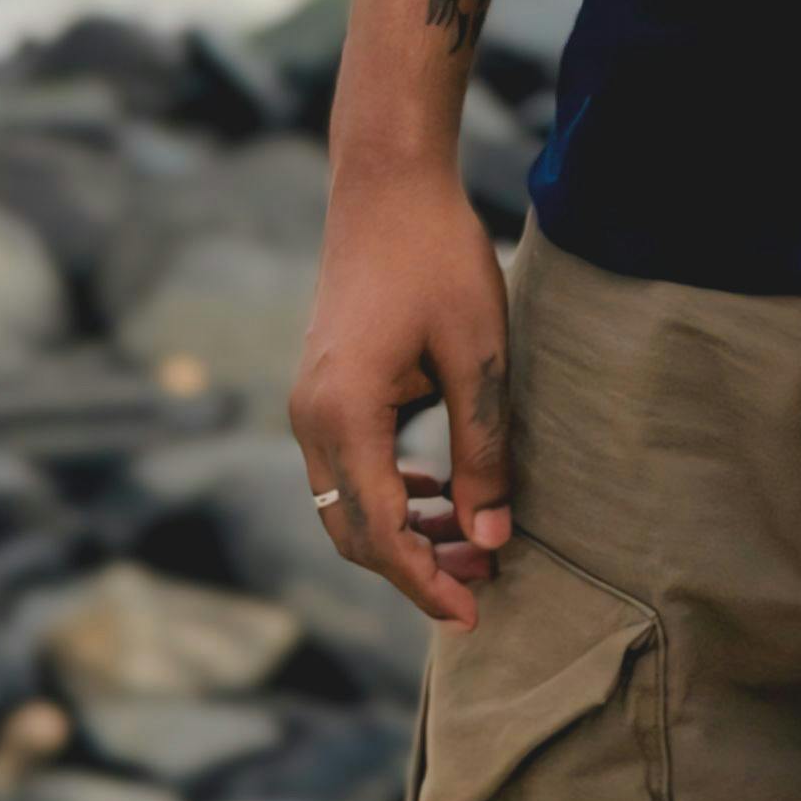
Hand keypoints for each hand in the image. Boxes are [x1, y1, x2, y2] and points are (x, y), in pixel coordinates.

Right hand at [289, 167, 514, 629]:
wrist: (387, 185)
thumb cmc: (439, 258)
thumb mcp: (479, 355)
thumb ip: (482, 450)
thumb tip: (492, 538)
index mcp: (344, 417)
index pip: (381, 534)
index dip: (425, 583)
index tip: (472, 615)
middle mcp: (310, 419)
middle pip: (354, 531)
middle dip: (417, 566)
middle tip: (486, 581)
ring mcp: (309, 404)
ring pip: (347, 503)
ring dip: (405, 531)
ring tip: (474, 542)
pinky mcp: (322, 388)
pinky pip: (347, 467)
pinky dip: (390, 492)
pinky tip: (440, 492)